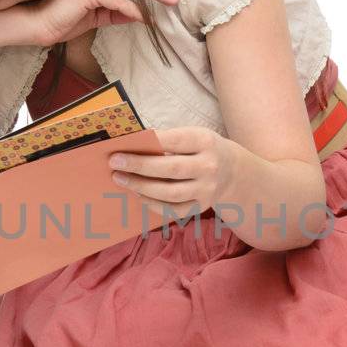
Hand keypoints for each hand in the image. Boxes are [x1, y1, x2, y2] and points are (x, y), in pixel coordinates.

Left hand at [108, 126, 239, 222]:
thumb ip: (168, 139)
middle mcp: (209, 166)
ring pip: (170, 193)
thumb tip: (132, 145)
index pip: (174, 141)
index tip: (122, 146)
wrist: (232, 171)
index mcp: (205, 142)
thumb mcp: (192, 135)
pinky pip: (173, 210)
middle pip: (170, 168)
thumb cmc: (201, 149)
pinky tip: (137, 194)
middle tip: (115, 164)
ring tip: (121, 179)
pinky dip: (153, 204)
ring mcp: (207, 190)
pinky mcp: (201, 207)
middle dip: (139, 166)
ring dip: (142, 187)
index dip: (148, 143)